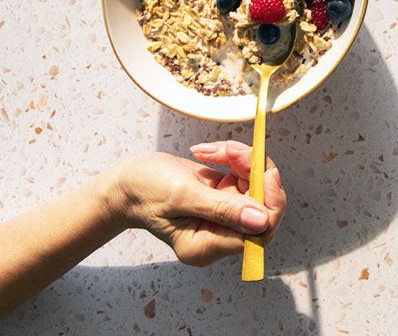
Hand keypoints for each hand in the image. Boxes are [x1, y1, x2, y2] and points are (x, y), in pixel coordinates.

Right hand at [102, 140, 287, 266]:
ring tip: (211, 150)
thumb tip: (261, 221)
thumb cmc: (143, 192)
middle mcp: (221, 235)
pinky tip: (208, 153)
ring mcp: (225, 215)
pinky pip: (246, 175)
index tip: (265, 173)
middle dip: (254, 172)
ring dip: (242, 160)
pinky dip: (234, 158)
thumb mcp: (180, 196)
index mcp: (207, 246)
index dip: (271, 202)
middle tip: (231, 151)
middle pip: (265, 206)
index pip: (260, 232)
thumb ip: (221, 209)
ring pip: (257, 185)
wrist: (126, 183)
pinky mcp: (226, 197)